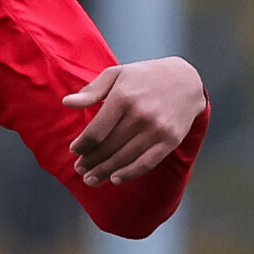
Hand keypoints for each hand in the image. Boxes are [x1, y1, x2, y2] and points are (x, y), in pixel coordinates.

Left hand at [63, 57, 205, 185]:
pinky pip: (147, 163)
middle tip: (79, 169)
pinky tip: (115, 179)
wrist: (187, 80)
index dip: (83, 145)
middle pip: (108, 147)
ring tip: (91, 179)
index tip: (74, 151)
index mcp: (123, 97)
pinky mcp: (170, 140)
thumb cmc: (144, 77)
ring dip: (105, 171)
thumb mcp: (116, 74)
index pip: (96, 131)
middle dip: (90, 161)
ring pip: (124, 157)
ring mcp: (157, 129)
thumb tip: (67, 103)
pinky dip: (130, 174)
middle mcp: (141, 114)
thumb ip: (91, 91)